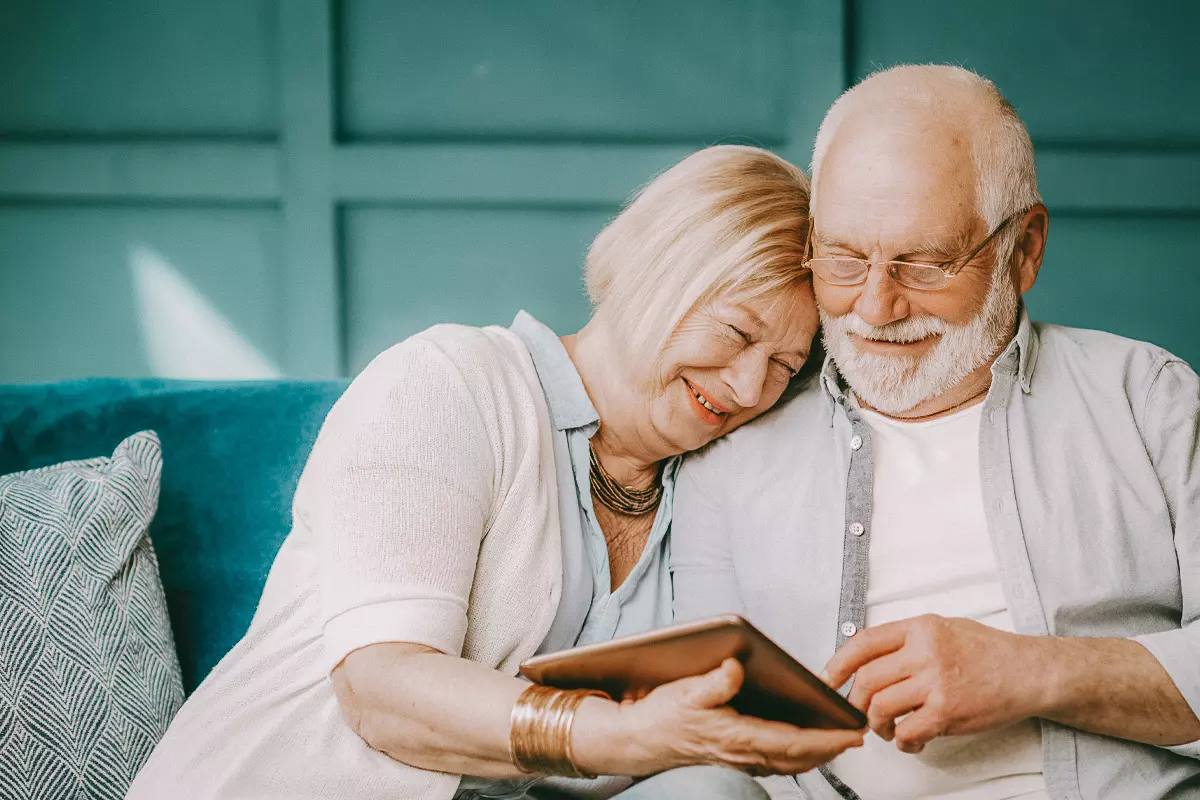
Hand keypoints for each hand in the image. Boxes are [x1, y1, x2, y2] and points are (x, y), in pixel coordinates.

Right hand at [574, 658, 863, 776]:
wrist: (636, 740)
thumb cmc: (661, 714)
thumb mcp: (685, 690)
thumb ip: (714, 681)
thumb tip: (737, 667)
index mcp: (737, 736)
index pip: (794, 741)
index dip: (828, 739)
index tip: (853, 732)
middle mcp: (742, 753)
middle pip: (799, 757)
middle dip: (831, 748)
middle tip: (858, 734)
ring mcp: (738, 759)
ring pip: (789, 762)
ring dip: (816, 753)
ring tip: (837, 738)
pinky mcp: (732, 757)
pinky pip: (774, 762)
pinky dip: (795, 755)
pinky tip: (800, 744)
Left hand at [821, 615, 1048, 753]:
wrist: (1030, 672)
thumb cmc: (988, 651)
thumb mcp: (944, 628)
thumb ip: (907, 640)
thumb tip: (867, 657)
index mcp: (919, 628)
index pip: (864, 642)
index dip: (838, 663)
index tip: (827, 679)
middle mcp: (924, 652)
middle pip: (866, 679)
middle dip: (856, 701)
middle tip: (861, 712)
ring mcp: (936, 683)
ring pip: (881, 707)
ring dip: (877, 725)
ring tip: (888, 729)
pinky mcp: (948, 712)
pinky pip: (908, 732)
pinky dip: (903, 741)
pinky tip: (912, 740)